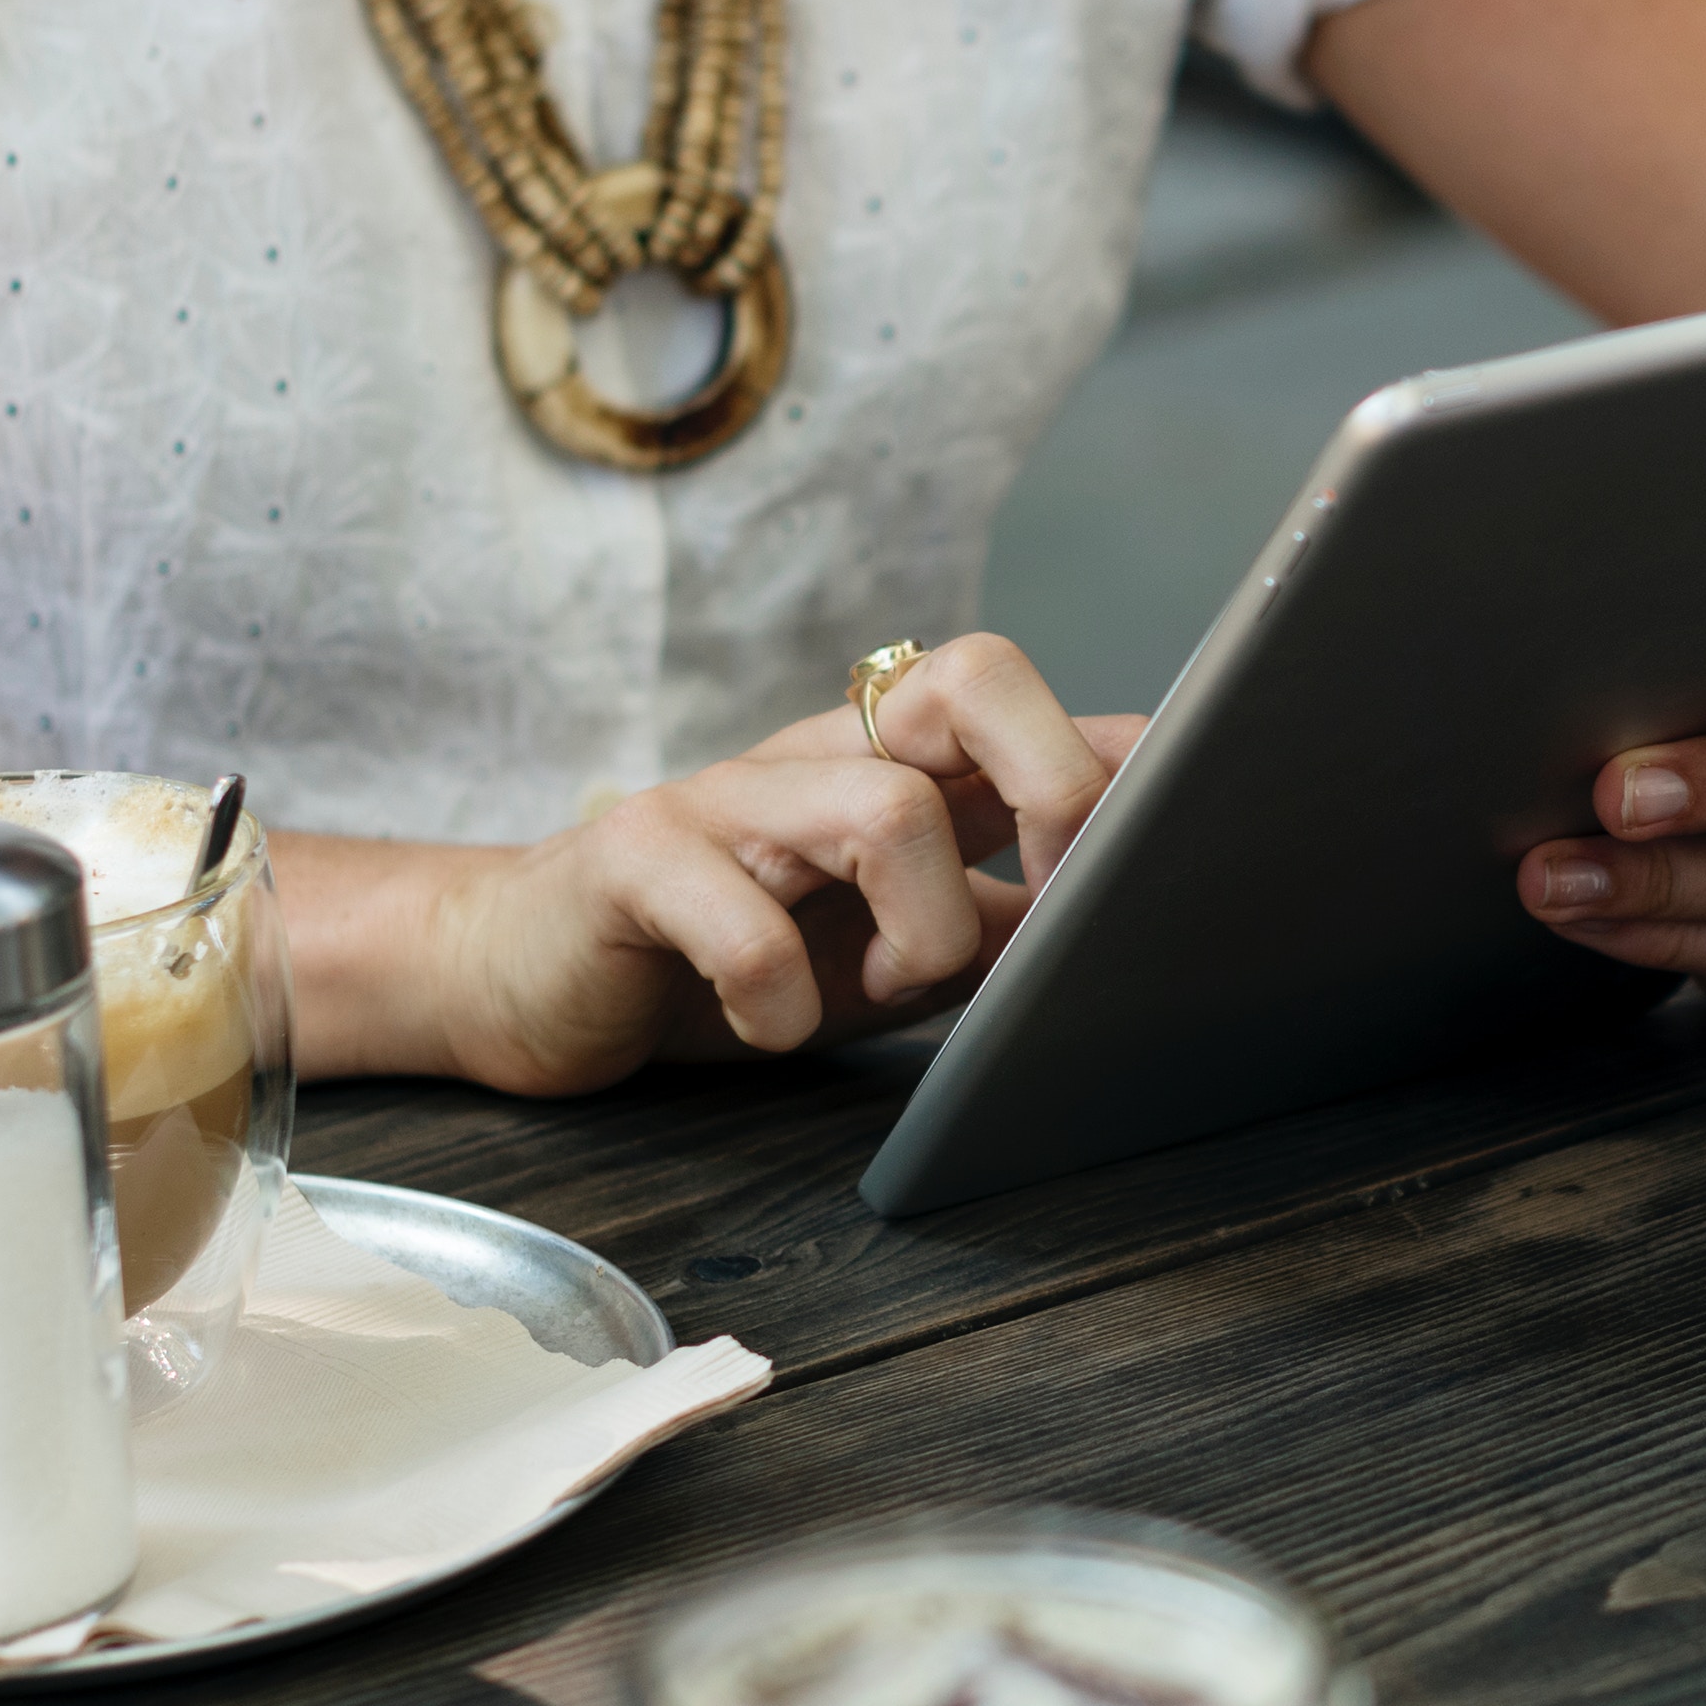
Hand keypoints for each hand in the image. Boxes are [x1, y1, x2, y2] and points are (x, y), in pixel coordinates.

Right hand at [420, 633, 1141, 1094]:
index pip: (1036, 704)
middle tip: (1050, 902)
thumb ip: (1007, 926)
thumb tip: (1134, 925)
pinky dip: (777, 994)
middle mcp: (821, 754)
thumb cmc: (734, 959)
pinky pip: (736, 912)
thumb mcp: (898, 950)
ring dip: (924, 929)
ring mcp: (727, 796)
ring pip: (882, 805)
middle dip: (1055, 789)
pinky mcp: (634, 860)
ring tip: (890, 991)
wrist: (527, 976)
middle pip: (972, 679)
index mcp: (897, 764)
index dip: (1123, 755)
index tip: (1179, 837)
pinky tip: (769, 1026)